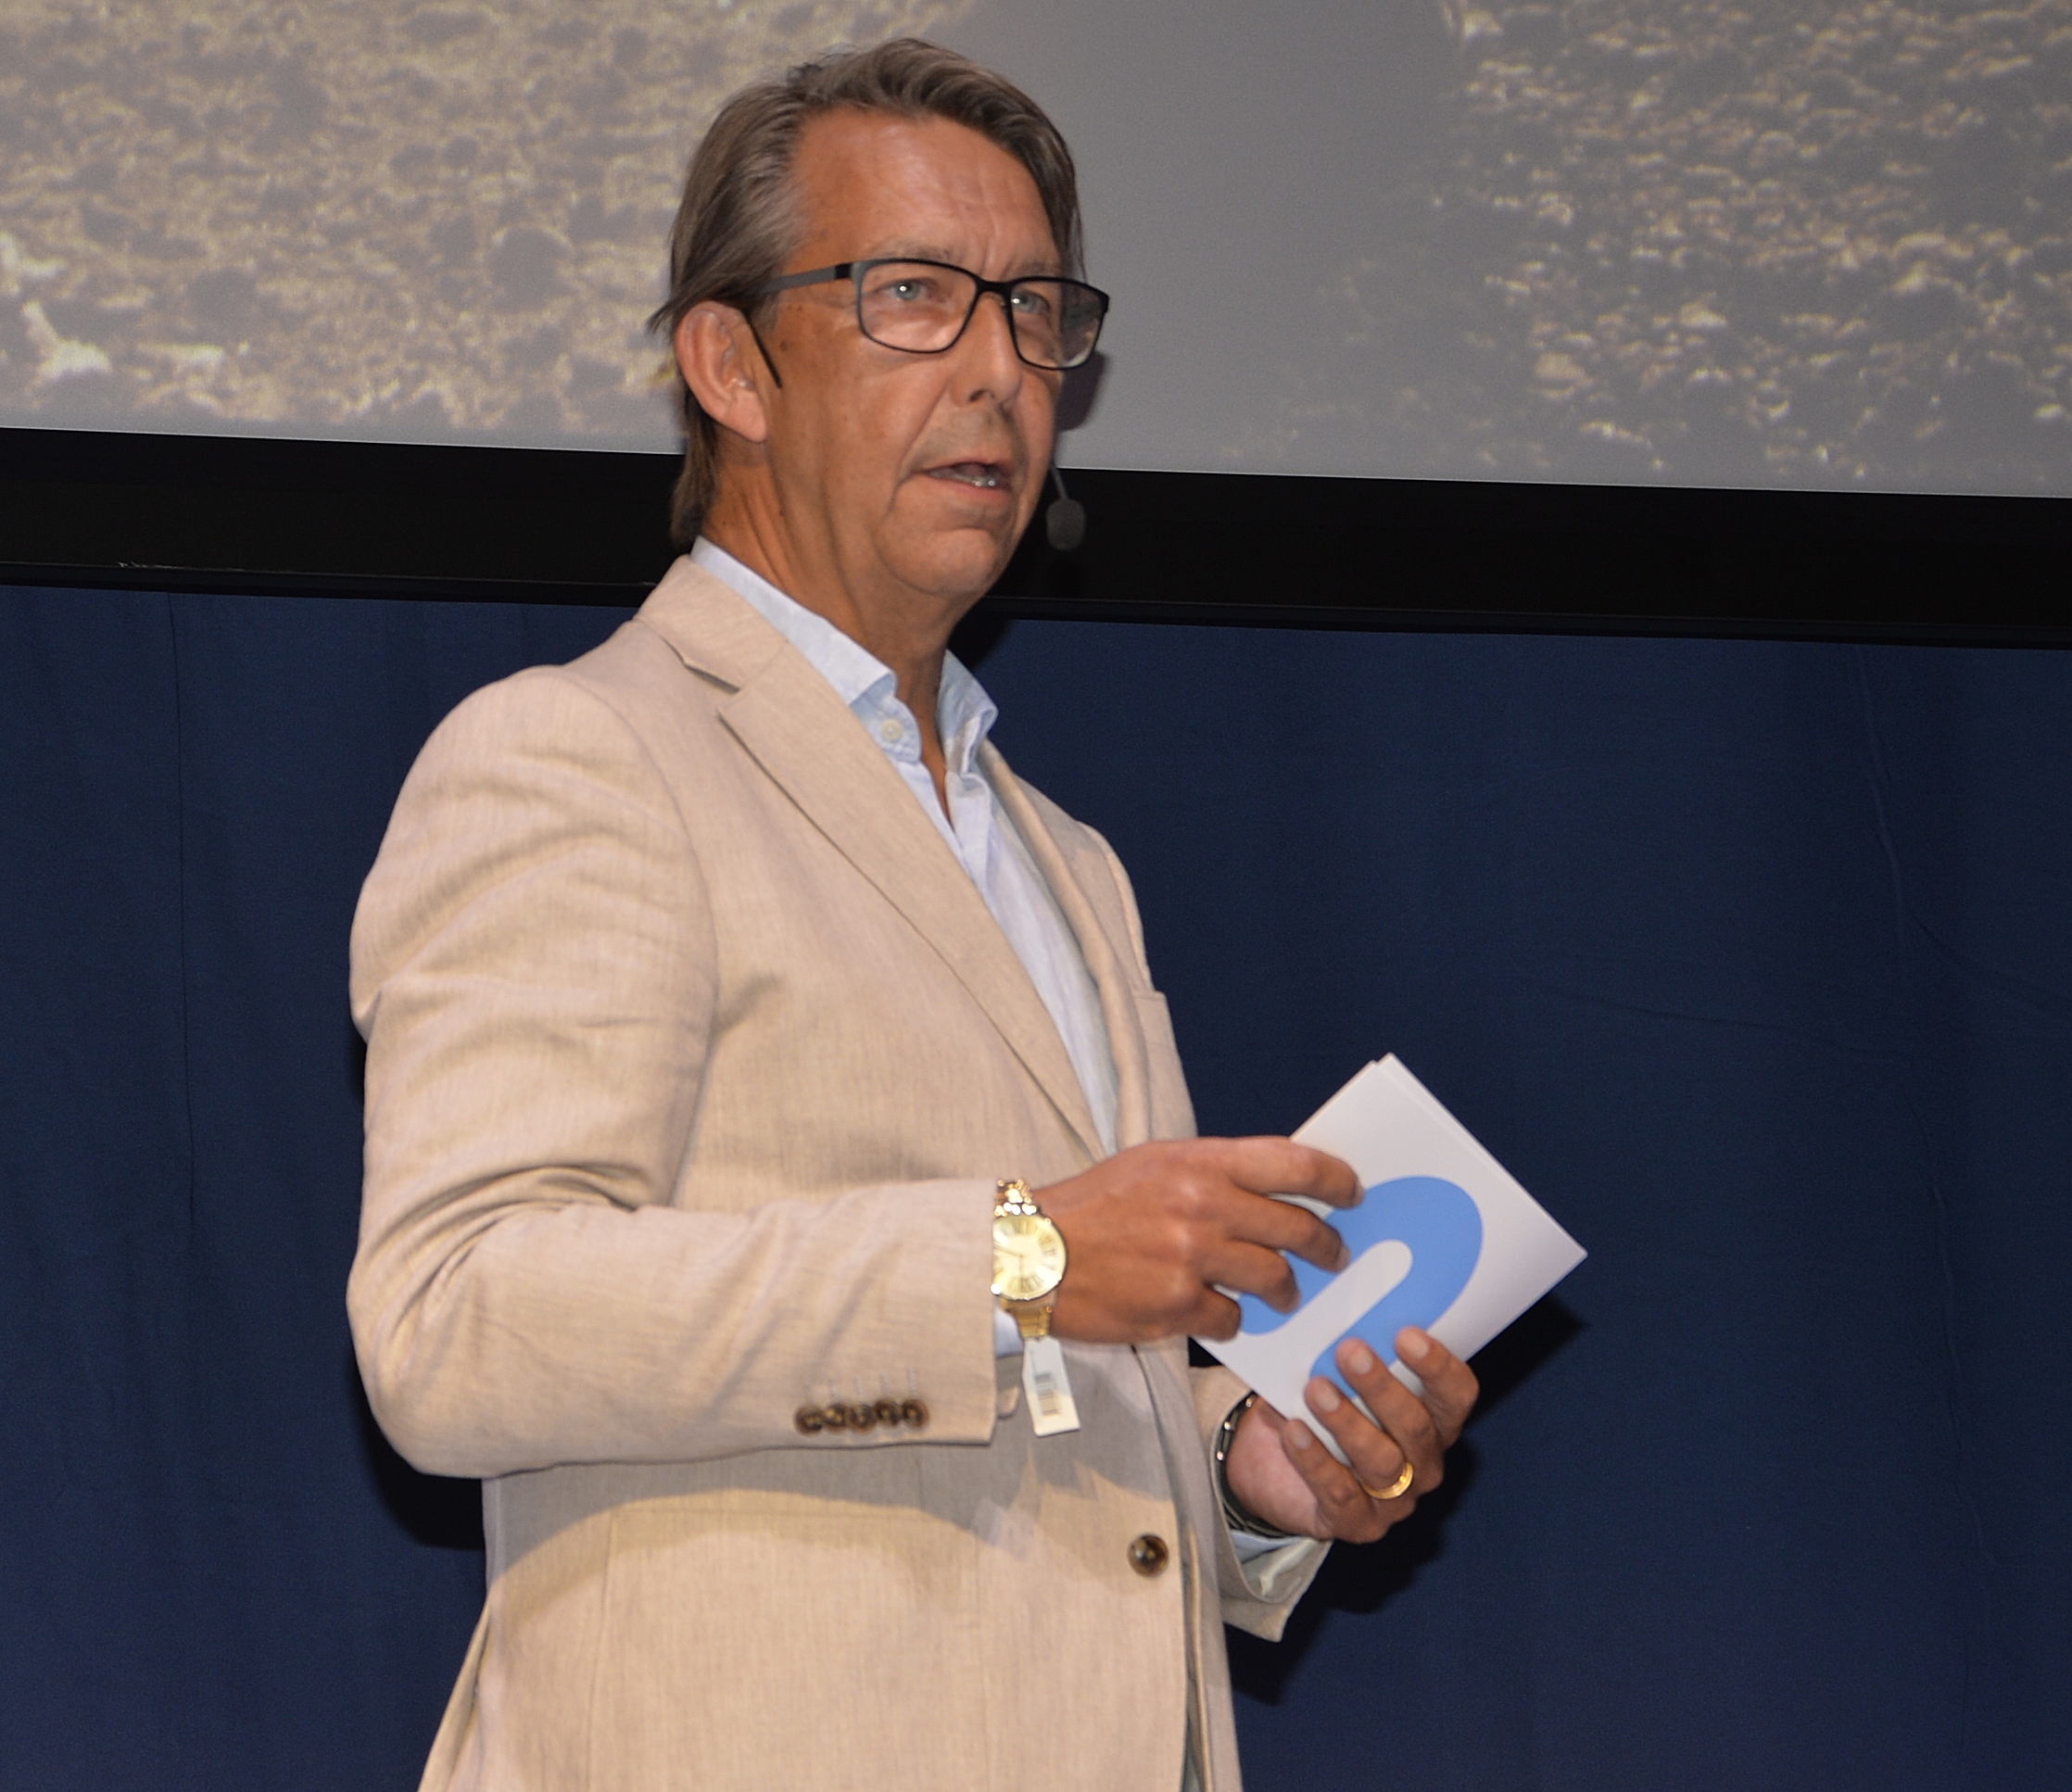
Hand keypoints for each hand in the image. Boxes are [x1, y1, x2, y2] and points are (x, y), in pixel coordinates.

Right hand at [1036, 1138, 1359, 1344]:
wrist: (1028, 1252)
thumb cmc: (1093, 1206)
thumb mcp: (1154, 1164)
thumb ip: (1215, 1172)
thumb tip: (1277, 1188)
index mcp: (1199, 1161)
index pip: (1294, 1162)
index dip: (1336, 1180)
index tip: (1352, 1193)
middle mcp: (1202, 1205)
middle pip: (1297, 1229)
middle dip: (1326, 1247)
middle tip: (1334, 1256)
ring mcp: (1192, 1258)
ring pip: (1274, 1279)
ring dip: (1285, 1290)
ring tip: (1281, 1293)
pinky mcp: (1177, 1307)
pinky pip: (1232, 1320)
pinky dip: (1231, 1320)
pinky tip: (1216, 1312)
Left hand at [1222, 1327, 1478, 1542]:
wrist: (1273, 1466)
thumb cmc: (1318, 1406)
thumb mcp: (1335, 1375)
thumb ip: (1346, 1350)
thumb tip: (1334, 1308)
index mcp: (1434, 1420)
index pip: (1457, 1395)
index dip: (1438, 1366)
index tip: (1406, 1334)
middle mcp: (1423, 1462)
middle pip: (1417, 1426)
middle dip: (1382, 1387)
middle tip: (1349, 1351)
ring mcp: (1394, 1500)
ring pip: (1382, 1462)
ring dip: (1348, 1422)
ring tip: (1316, 1389)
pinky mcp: (1357, 1525)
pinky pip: (1340, 1494)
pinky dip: (1315, 1460)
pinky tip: (1293, 1430)